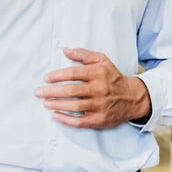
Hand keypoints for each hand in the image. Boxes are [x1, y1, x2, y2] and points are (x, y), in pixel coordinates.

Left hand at [35, 47, 151, 129]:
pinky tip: (56, 116)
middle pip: (71, 91)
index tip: (47, 78)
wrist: (132, 97)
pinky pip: (80, 121)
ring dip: (57, 105)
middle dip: (52, 92)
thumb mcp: (102, 60)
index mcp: (98, 73)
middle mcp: (99, 89)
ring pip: (74, 106)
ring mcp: (99, 106)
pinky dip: (66, 119)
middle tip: (39, 92)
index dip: (58, 76)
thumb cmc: (113, 77)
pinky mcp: (99, 119)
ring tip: (45, 103)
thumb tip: (65, 50)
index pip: (74, 74)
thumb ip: (83, 54)